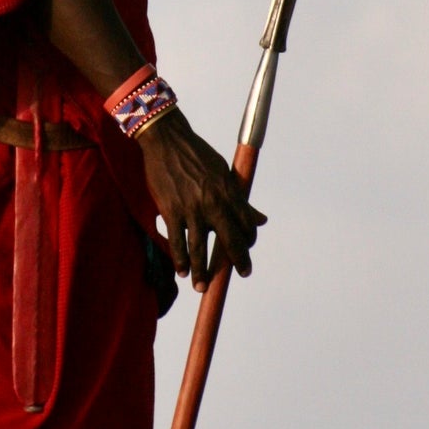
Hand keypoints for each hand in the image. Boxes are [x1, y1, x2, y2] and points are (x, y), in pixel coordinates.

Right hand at [136, 108, 266, 291]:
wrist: (167, 140)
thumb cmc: (197, 155)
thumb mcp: (224, 173)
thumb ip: (240, 199)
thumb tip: (261, 219)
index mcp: (229, 192)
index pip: (246, 224)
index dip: (249, 241)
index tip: (246, 250)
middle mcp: (213, 203)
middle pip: (230, 241)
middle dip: (238, 261)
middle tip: (242, 274)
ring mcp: (191, 209)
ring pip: (199, 248)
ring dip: (202, 271)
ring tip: (203, 287)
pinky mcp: (171, 210)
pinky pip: (177, 241)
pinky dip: (179, 259)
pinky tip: (182, 271)